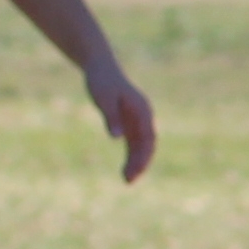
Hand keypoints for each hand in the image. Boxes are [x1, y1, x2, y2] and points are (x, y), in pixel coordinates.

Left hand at [86, 63, 157, 182]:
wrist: (100, 67)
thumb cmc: (101, 81)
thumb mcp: (104, 99)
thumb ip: (111, 117)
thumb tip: (116, 138)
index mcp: (142, 110)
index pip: (148, 139)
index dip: (143, 156)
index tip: (134, 172)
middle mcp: (144, 116)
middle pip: (147, 145)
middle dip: (140, 163)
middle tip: (128, 181)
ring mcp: (138, 120)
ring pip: (141, 146)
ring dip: (136, 162)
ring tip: (127, 179)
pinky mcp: (129, 122)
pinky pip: (134, 143)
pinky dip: (131, 156)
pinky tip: (125, 169)